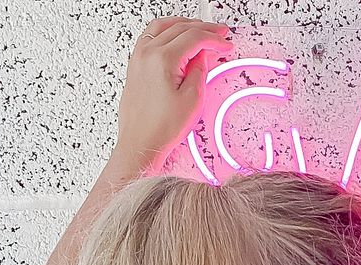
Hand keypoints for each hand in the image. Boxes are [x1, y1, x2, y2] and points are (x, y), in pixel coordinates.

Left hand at [110, 16, 234, 172]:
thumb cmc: (161, 127)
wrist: (141, 142)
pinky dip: (167, 31)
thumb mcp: (193, 99)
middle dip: (203, 28)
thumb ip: (200, 70)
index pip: (194, 37)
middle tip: (219, 33)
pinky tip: (176, 37)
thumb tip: (203, 56)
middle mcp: (147, 54)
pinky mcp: (135, 65)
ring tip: (200, 30)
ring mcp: (138, 58)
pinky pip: (150, 36)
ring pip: (162, 26)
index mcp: (162, 59)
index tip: (226, 44)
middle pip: (179, 27)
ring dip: (184, 25)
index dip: (214, 39)